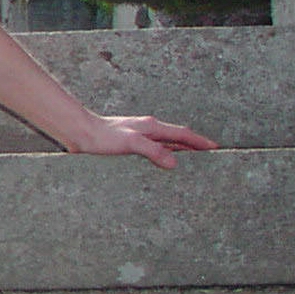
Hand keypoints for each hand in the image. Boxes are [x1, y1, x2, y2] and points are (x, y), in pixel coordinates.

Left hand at [66, 115, 218, 170]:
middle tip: (209, 159)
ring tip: (192, 165)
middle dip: (194, 148)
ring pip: (165, 145)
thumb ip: (152, 151)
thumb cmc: (102, 136)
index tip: (216, 148)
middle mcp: (148, 130)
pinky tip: (161, 166)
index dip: (200, 142)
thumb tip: (174, 163)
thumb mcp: (130, 142)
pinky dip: (163, 157)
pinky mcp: (129, 145)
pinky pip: (153, 151)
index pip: (183, 134)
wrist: (79, 133)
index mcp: (152, 127)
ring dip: (179, 153)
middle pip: (177, 139)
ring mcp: (139, 137)